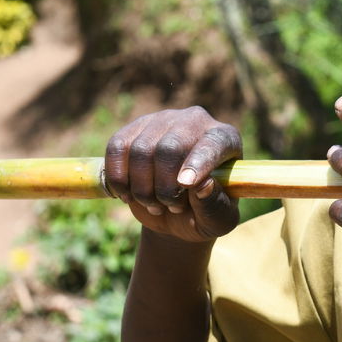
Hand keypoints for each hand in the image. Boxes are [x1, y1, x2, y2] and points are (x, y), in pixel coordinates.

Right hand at [104, 106, 242, 242]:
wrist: (175, 213)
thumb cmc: (204, 214)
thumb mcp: (218, 220)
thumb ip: (215, 206)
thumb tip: (203, 186)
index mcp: (225, 139)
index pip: (212, 143)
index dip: (198, 163)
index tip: (186, 185)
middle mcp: (194, 121)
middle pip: (170, 146)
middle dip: (165, 186)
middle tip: (171, 207)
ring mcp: (161, 121)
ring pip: (141, 149)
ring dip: (142, 188)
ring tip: (154, 205)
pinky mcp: (133, 129)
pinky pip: (117, 147)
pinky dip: (118, 177)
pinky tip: (127, 194)